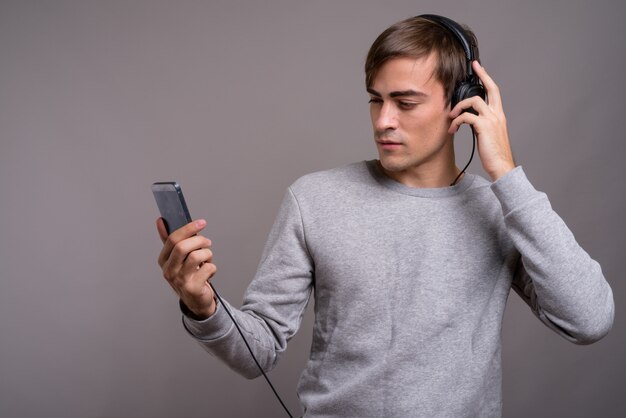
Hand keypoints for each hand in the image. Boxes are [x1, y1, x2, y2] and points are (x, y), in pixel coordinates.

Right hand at [156, 218, 216, 318]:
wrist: (196, 300)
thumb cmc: (188, 275)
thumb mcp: (177, 258)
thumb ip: (171, 241)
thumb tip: (160, 221)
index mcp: (164, 260)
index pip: (172, 239)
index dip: (188, 228)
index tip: (201, 223)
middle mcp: (168, 271)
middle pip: (182, 247)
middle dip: (199, 240)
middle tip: (207, 242)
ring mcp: (179, 281)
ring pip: (196, 256)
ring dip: (207, 254)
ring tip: (208, 259)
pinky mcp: (192, 288)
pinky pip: (207, 268)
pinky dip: (212, 267)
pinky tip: (209, 272)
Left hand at [448, 60, 515, 180]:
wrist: (501, 166)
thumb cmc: (494, 153)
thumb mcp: (488, 135)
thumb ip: (481, 124)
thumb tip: (469, 119)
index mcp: (499, 115)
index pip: (494, 92)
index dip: (487, 78)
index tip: (479, 67)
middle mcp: (497, 114)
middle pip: (490, 88)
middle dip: (482, 75)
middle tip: (473, 67)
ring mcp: (492, 120)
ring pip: (473, 101)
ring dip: (458, 108)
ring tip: (451, 118)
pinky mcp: (484, 127)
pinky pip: (466, 117)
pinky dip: (456, 122)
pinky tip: (452, 130)